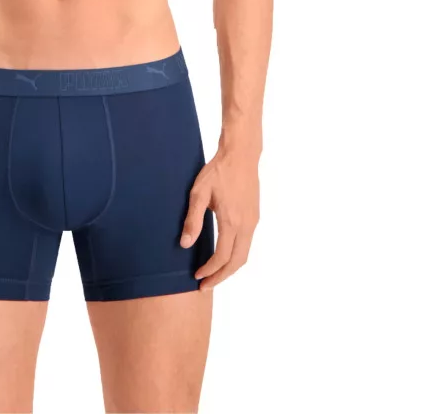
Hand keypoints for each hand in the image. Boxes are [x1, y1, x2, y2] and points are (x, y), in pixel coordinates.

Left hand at [179, 145, 259, 289]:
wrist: (241, 155)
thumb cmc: (218, 171)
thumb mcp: (198, 193)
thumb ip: (193, 220)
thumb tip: (185, 245)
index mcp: (232, 222)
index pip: (222, 257)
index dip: (210, 270)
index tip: (197, 277)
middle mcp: (246, 225)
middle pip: (237, 262)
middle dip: (221, 276)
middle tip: (205, 285)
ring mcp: (253, 221)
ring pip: (244, 254)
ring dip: (230, 267)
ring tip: (214, 273)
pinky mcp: (254, 216)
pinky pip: (247, 243)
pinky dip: (236, 255)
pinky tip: (224, 254)